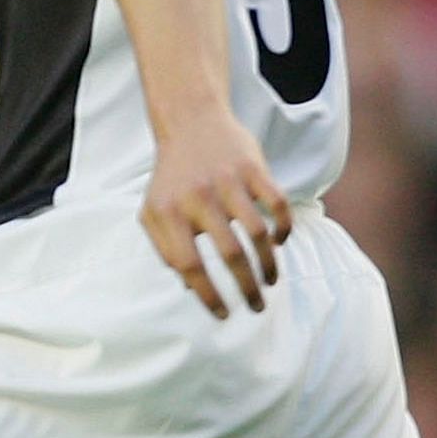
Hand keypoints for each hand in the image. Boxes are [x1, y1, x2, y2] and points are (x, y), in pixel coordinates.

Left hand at [142, 109, 293, 318]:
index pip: (189, 266)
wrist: (189, 122)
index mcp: (168, 212)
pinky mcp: (253, 168)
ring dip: (268, 265)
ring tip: (270, 281)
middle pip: (230, 254)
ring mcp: (227, 181)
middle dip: (247, 289)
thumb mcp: (153, 212)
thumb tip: (190, 289)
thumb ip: (165, 249)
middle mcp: (197, 197)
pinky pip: (277, 204)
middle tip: (256, 308)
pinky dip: (283, 228)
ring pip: (258, 233)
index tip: (224, 314)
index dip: (208, 295)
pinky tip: (279, 243)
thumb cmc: (171, 178)